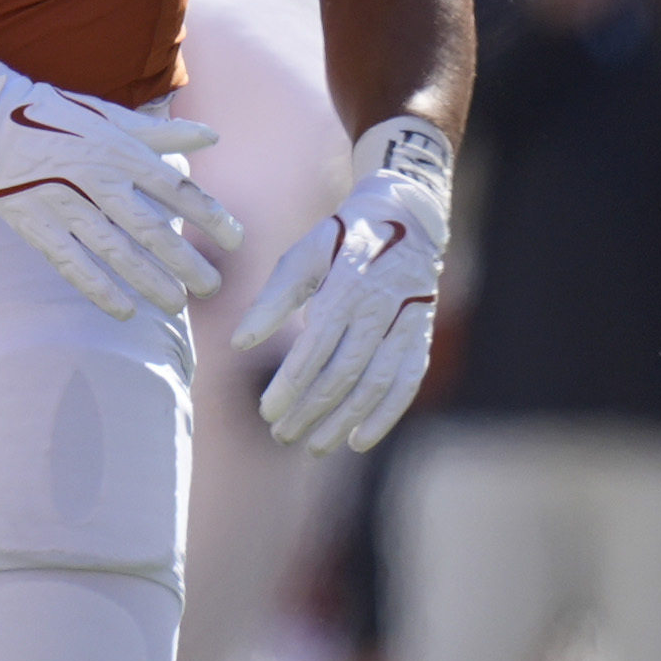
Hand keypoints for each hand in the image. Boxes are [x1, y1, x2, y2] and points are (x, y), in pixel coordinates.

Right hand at [0, 67, 241, 321]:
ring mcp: (61, 202)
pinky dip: (97, 288)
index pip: (176, 188)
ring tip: (176, 303)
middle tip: (211, 287)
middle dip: (184, 260)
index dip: (209, 216)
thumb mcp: (109, 116)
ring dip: (147, 280)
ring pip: (112, 249)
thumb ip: (161, 132)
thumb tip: (212, 136)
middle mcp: (94, 176)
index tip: (236, 241)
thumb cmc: (55, 116)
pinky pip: (70, 262)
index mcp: (118, 149)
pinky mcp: (32, 221)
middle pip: (149, 227)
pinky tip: (122, 310)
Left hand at [233, 115, 451, 452]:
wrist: (408, 215)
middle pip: (344, 373)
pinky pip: (408, 381)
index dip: (290, 385)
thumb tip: (238, 343)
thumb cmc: (340, 238)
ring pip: (376, 383)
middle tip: (281, 435)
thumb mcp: (302, 255)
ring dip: (344, 420)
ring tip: (314, 445)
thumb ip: (272, 300)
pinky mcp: (422, 335)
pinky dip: (386, 414)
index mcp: (346, 286)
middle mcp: (381, 308)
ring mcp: (407, 323)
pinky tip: (360, 440)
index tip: (266, 411)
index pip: (315, 349)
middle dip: (311, 411)